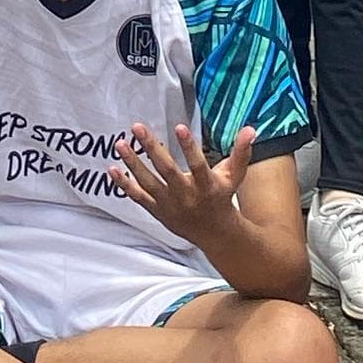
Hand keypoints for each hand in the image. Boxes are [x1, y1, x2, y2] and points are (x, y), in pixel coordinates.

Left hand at [115, 120, 258, 252]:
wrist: (215, 235)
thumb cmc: (223, 198)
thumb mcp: (234, 176)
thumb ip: (241, 152)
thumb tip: (250, 129)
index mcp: (207, 186)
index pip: (198, 164)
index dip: (189, 147)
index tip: (179, 126)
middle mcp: (187, 196)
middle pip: (167, 171)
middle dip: (152, 149)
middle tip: (137, 127)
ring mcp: (170, 205)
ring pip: (148, 184)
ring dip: (133, 164)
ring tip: (120, 143)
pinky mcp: (158, 211)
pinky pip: (139, 197)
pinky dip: (124, 185)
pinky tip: (111, 169)